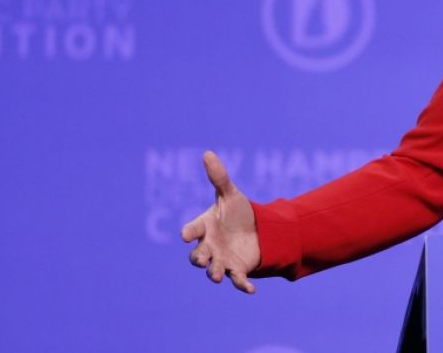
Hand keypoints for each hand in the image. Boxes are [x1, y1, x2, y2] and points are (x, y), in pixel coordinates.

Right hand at [181, 151, 260, 293]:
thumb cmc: (237, 212)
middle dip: (198, 258)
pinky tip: (251, 290)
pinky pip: (237, 280)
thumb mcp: (230, 194)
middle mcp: (209, 246)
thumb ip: (219, 177)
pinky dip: (243, 286)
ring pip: (213, 270)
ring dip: (214, 273)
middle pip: (198, 255)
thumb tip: (207, 153)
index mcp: (204, 227)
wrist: (255, 230)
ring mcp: (221, 259)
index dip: (189, 233)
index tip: (186, 234)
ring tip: (216, 276)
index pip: (192, 230)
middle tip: (202, 259)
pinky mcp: (237, 269)